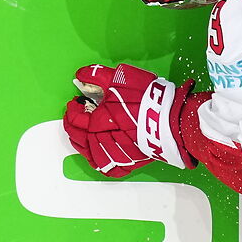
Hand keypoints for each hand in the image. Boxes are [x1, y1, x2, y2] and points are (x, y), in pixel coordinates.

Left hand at [62, 64, 192, 177]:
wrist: (169, 121)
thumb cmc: (145, 100)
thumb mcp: (119, 78)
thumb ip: (96, 75)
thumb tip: (81, 74)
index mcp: (93, 123)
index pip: (72, 119)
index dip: (72, 109)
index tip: (76, 103)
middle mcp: (99, 143)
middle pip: (76, 137)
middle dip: (74, 125)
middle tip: (79, 116)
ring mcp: (112, 156)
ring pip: (88, 153)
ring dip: (83, 142)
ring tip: (87, 132)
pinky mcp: (126, 164)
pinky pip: (105, 167)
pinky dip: (99, 159)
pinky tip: (100, 151)